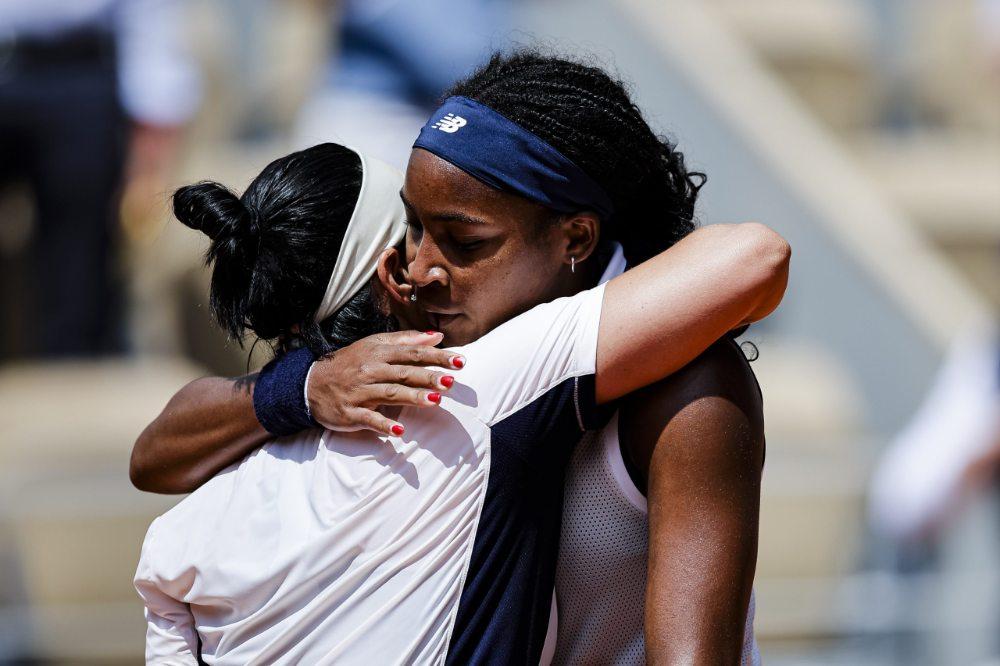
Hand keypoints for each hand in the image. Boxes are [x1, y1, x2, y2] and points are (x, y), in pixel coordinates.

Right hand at [306, 330, 465, 436]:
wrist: (311, 383)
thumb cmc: (351, 363)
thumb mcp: (375, 346)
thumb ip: (407, 341)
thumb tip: (437, 336)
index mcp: (379, 352)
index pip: (412, 353)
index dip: (437, 357)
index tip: (460, 362)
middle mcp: (370, 370)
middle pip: (404, 373)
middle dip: (429, 376)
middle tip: (451, 381)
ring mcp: (360, 392)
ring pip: (389, 393)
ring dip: (412, 397)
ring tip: (435, 401)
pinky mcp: (350, 413)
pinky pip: (368, 419)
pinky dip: (383, 426)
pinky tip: (399, 433)